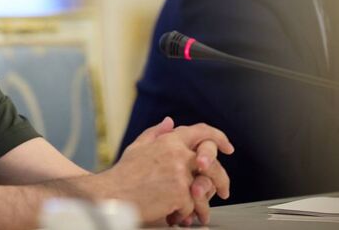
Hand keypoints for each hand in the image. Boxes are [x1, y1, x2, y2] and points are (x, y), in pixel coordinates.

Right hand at [103, 118, 232, 224]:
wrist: (110, 194)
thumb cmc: (122, 174)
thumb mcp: (138, 147)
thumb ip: (156, 133)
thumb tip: (170, 122)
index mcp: (169, 140)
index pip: (202, 131)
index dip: (219, 137)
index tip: (228, 148)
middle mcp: (177, 153)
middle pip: (212, 163)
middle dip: (221, 179)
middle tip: (224, 191)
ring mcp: (180, 173)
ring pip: (204, 188)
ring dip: (202, 203)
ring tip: (198, 213)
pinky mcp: (179, 193)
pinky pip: (192, 205)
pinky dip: (185, 213)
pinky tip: (175, 216)